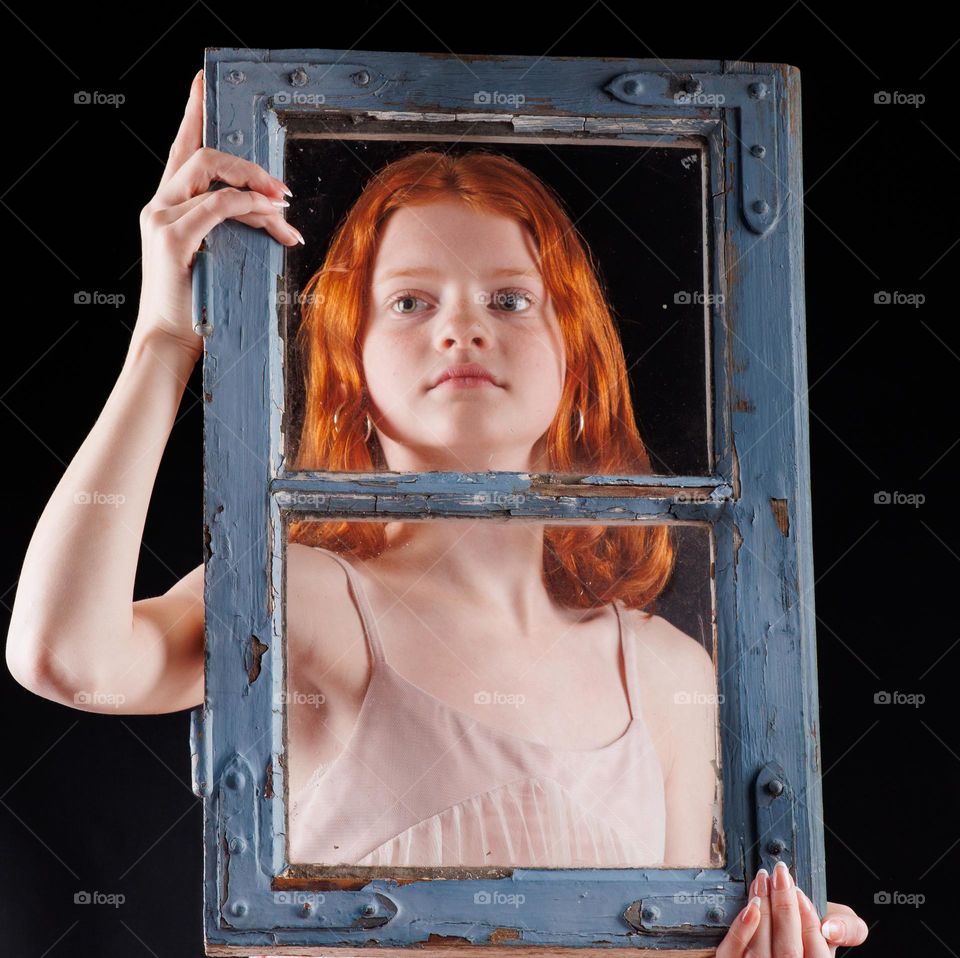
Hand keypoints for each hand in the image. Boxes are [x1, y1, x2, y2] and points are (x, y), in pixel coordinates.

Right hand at [132, 68, 302, 363]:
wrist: (173, 339)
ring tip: (283, 206)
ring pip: (210, 172)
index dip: (193, 111)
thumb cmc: (201, 303)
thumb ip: (234, 225)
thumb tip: (275, 209)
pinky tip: (271, 217)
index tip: (203, 79)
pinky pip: (216, 206)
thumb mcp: (221, 255)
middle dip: (248, 164)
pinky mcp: (170, 237)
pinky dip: (248, 207)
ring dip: (253, 184)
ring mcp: (160, 217)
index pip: (182, 147)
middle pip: (203, 154)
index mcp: (169, 204)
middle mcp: (159, 203)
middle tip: (282, 188)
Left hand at [717, 861, 868, 956]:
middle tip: (780, 875)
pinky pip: (732, 954)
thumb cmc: (805, 941)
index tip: (800, 893)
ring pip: (760, 951)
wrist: (774, 947)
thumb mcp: (832, 934)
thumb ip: (846, 928)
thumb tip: (830, 927)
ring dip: (763, 911)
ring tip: (762, 880)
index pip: (818, 955)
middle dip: (784, 908)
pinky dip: (741, 930)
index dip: (809, 922)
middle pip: (789, 953)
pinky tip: (749, 907)